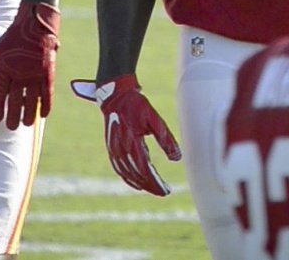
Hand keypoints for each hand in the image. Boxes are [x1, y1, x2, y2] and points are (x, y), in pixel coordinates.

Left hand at [0, 2, 59, 128]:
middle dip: (13, 116)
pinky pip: (47, 93)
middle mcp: (19, 73)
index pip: (0, 94)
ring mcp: (35, 73)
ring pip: (31, 100)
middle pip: (15, 101)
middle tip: (11, 127)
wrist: (34, 24)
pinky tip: (44, 115)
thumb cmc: (13, 37)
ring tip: (26, 124)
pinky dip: (46, 105)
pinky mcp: (48, 72)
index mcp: (5, 68)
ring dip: (29, 114)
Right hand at [74, 74, 181, 195]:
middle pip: (135, 174)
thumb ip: (166, 139)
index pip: (145, 169)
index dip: (155, 182)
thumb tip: (177, 158)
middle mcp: (121, 148)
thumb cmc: (137, 106)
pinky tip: (136, 182)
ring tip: (152, 188)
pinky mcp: (111, 148)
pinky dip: (127, 178)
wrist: (116, 96)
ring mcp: (114, 149)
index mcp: (132, 141)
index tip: (166, 190)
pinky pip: (119, 168)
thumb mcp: (154, 119)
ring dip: (139, 184)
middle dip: (149, 186)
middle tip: (163, 192)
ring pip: (126, 174)